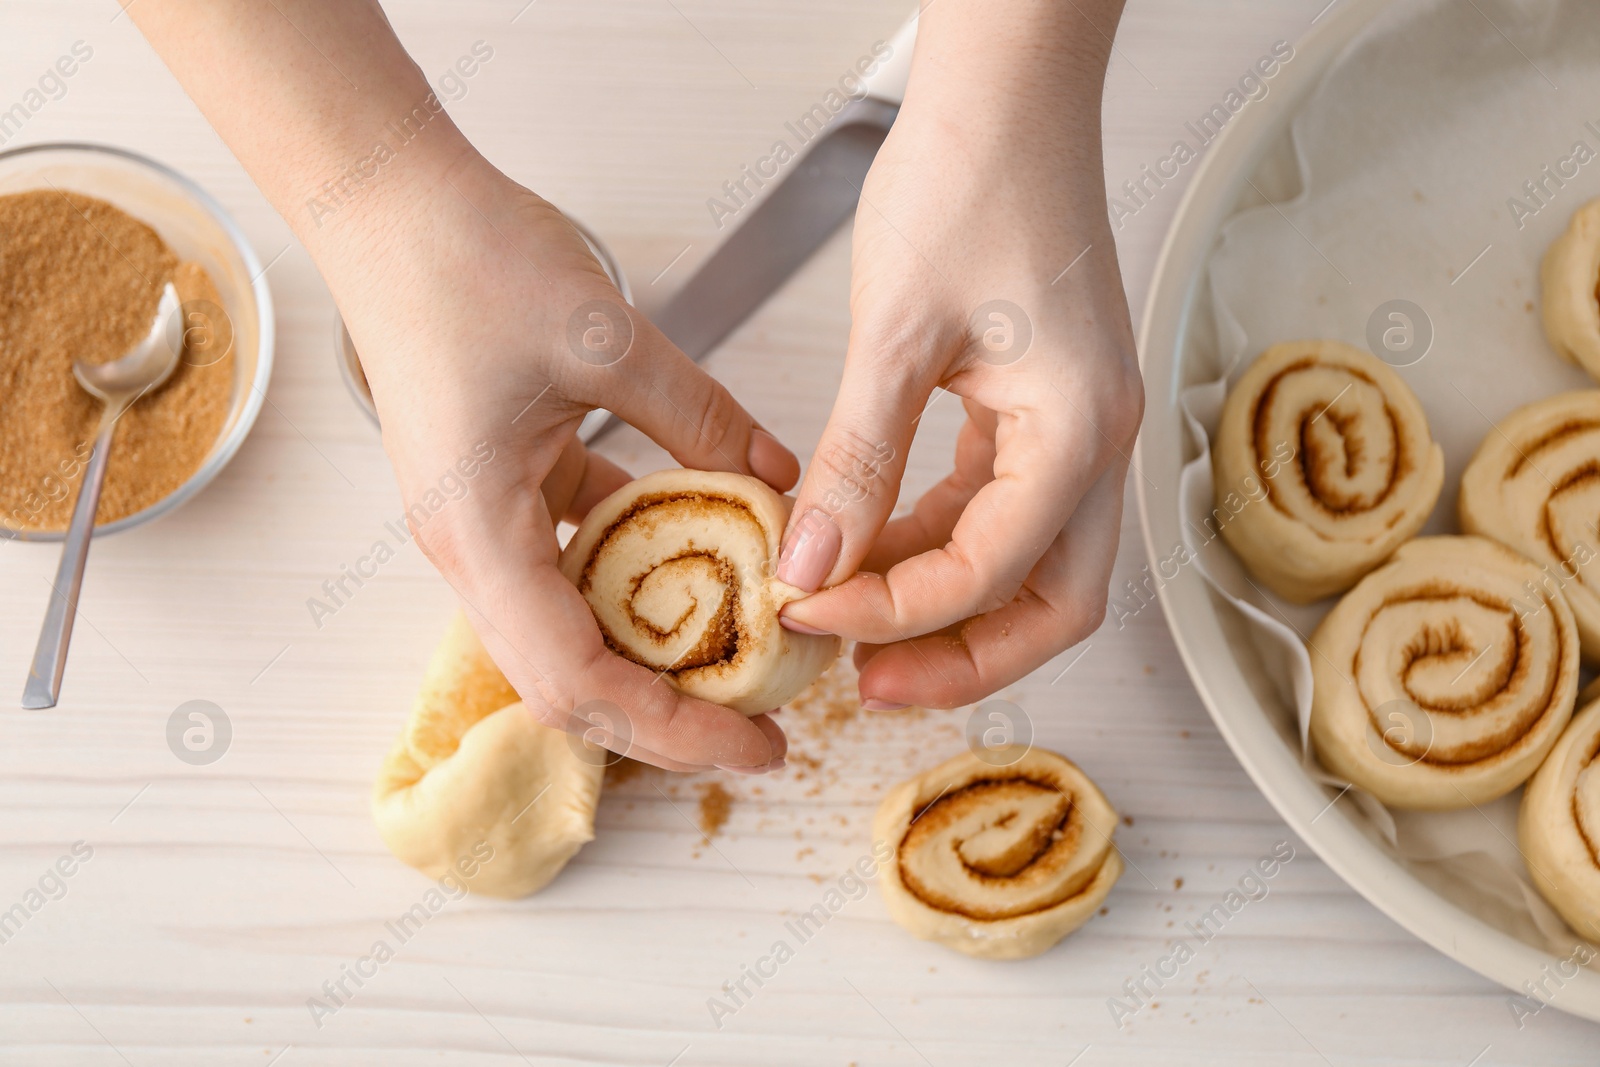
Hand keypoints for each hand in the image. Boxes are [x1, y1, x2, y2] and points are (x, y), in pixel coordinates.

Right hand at [341, 159, 798, 770]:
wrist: (388, 204)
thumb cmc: (468, 261)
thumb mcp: (609, 338)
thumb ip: (702, 419)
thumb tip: (782, 485)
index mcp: (480, 532)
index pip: (575, 681)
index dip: (669, 729)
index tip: (754, 746)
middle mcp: (472, 549)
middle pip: (571, 683)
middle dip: (669, 718)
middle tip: (766, 727)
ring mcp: (482, 526)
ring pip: (572, 632)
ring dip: (655, 658)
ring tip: (748, 661)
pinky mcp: (501, 492)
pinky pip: (574, 563)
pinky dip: (641, 580)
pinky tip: (711, 565)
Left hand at [775, 1, 1142, 709]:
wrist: (1007, 96)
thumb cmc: (971, 180)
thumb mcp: (896, 333)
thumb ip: (855, 460)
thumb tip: (810, 563)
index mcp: (1080, 431)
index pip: (992, 573)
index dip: (897, 612)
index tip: (809, 614)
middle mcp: (1096, 444)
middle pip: (1050, 606)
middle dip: (960, 656)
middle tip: (866, 685)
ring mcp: (1073, 430)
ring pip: (1023, 566)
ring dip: (940, 605)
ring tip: (848, 623)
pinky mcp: (1038, 411)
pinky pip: (994, 509)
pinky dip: (934, 543)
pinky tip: (865, 547)